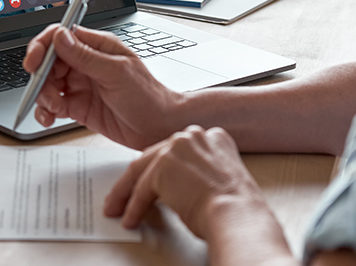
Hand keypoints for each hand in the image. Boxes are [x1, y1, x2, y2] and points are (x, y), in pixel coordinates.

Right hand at [23, 25, 183, 148]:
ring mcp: (80, 85)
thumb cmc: (148, 96)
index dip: (43, 47)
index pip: (60, 37)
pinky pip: (52, 105)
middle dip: (41, 77)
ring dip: (43, 96)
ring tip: (54, 108)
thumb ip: (85, 56)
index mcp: (97, 47)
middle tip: (45, 92)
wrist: (158, 127)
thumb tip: (60, 37)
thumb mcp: (116, 72)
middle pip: (49, 62)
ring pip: (47, 84)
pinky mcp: (77, 106)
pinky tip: (50, 118)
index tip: (34, 62)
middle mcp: (86, 63)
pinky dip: (46, 111)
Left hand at [104, 125, 268, 239]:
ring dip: (127, 193)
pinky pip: (141, 190)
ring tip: (118, 208)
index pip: (177, 151)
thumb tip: (178, 188)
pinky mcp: (162, 166)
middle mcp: (193, 136)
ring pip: (143, 171)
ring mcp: (176, 148)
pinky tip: (131, 219)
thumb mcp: (221, 180)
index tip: (151, 178)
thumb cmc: (236, 208)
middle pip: (155, 157)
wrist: (236, 215)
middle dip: (138, 178)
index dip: (162, 167)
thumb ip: (200, 173)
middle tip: (124, 194)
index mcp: (213, 137)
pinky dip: (133, 208)